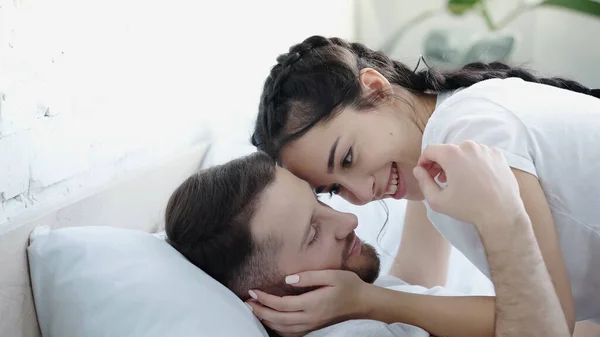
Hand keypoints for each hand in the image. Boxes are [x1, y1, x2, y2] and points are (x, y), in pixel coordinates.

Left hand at [246, 270, 367, 335]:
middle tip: (245, 302)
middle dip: (259, 311)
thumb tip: (288, 279)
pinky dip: (277, 328)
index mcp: (313, 303)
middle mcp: (310, 317)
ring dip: (266, 320)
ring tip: (254, 310)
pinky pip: (291, 333)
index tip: (253, 291)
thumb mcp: (332, 275)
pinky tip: (271, 321)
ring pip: (282, 329)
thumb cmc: (349, 285)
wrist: (363, 303)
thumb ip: (309, 276)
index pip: (282, 304)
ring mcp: (312, 325)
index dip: (265, 299)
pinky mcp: (314, 327)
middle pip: (278, 319)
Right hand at [413, 141, 525, 227]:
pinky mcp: (498, 155)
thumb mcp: (437, 200)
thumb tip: (418, 170)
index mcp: (452, 154)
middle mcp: (469, 146)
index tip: (425, 173)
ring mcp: (485, 149)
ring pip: (464, 152)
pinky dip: (473, 163)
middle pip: (447, 150)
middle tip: (441, 180)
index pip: (430, 150)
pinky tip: (475, 178)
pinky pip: (479, 155)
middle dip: (440, 163)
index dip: (423, 161)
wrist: (501, 213)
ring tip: (459, 180)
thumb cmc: (468, 207)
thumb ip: (423, 182)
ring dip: (457, 163)